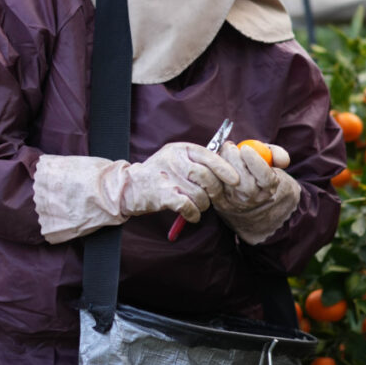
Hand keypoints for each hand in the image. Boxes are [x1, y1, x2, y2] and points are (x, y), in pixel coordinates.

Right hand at [122, 142, 239, 222]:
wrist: (129, 187)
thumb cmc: (159, 174)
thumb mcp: (175, 158)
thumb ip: (196, 160)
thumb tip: (226, 166)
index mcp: (180, 149)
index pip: (208, 155)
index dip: (224, 168)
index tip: (235, 180)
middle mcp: (174, 160)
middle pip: (206, 176)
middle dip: (213, 191)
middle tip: (212, 197)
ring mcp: (168, 178)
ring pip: (199, 194)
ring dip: (203, 205)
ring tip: (197, 206)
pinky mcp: (162, 195)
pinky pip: (188, 206)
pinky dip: (194, 214)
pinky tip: (192, 215)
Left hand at [211, 141, 300, 243]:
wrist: (251, 200)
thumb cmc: (260, 173)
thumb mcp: (272, 162)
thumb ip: (278, 155)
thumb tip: (282, 161)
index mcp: (269, 189)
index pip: (266, 179)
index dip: (255, 162)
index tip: (246, 148)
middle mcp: (253, 199)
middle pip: (244, 183)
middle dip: (234, 161)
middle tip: (230, 146)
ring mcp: (235, 203)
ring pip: (227, 184)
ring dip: (222, 164)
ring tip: (223, 153)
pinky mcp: (219, 202)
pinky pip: (213, 186)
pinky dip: (211, 172)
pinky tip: (214, 161)